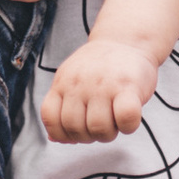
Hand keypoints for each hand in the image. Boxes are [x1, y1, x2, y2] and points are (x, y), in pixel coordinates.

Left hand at [41, 39, 164, 142]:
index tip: (76, 131)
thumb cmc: (100, 67)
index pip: (50, 118)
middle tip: (100, 125)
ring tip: (114, 121)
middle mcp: (79, 83)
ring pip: (99, 129)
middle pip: (75, 128)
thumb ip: (61, 106)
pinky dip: (128, 127)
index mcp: (62, 82)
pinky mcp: (129, 87)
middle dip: (88, 136)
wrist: (127, 39)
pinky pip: (126, 120)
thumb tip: (54, 138)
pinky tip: (128, 119)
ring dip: (108, 134)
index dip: (62, 133)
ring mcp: (104, 85)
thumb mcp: (71, 79)